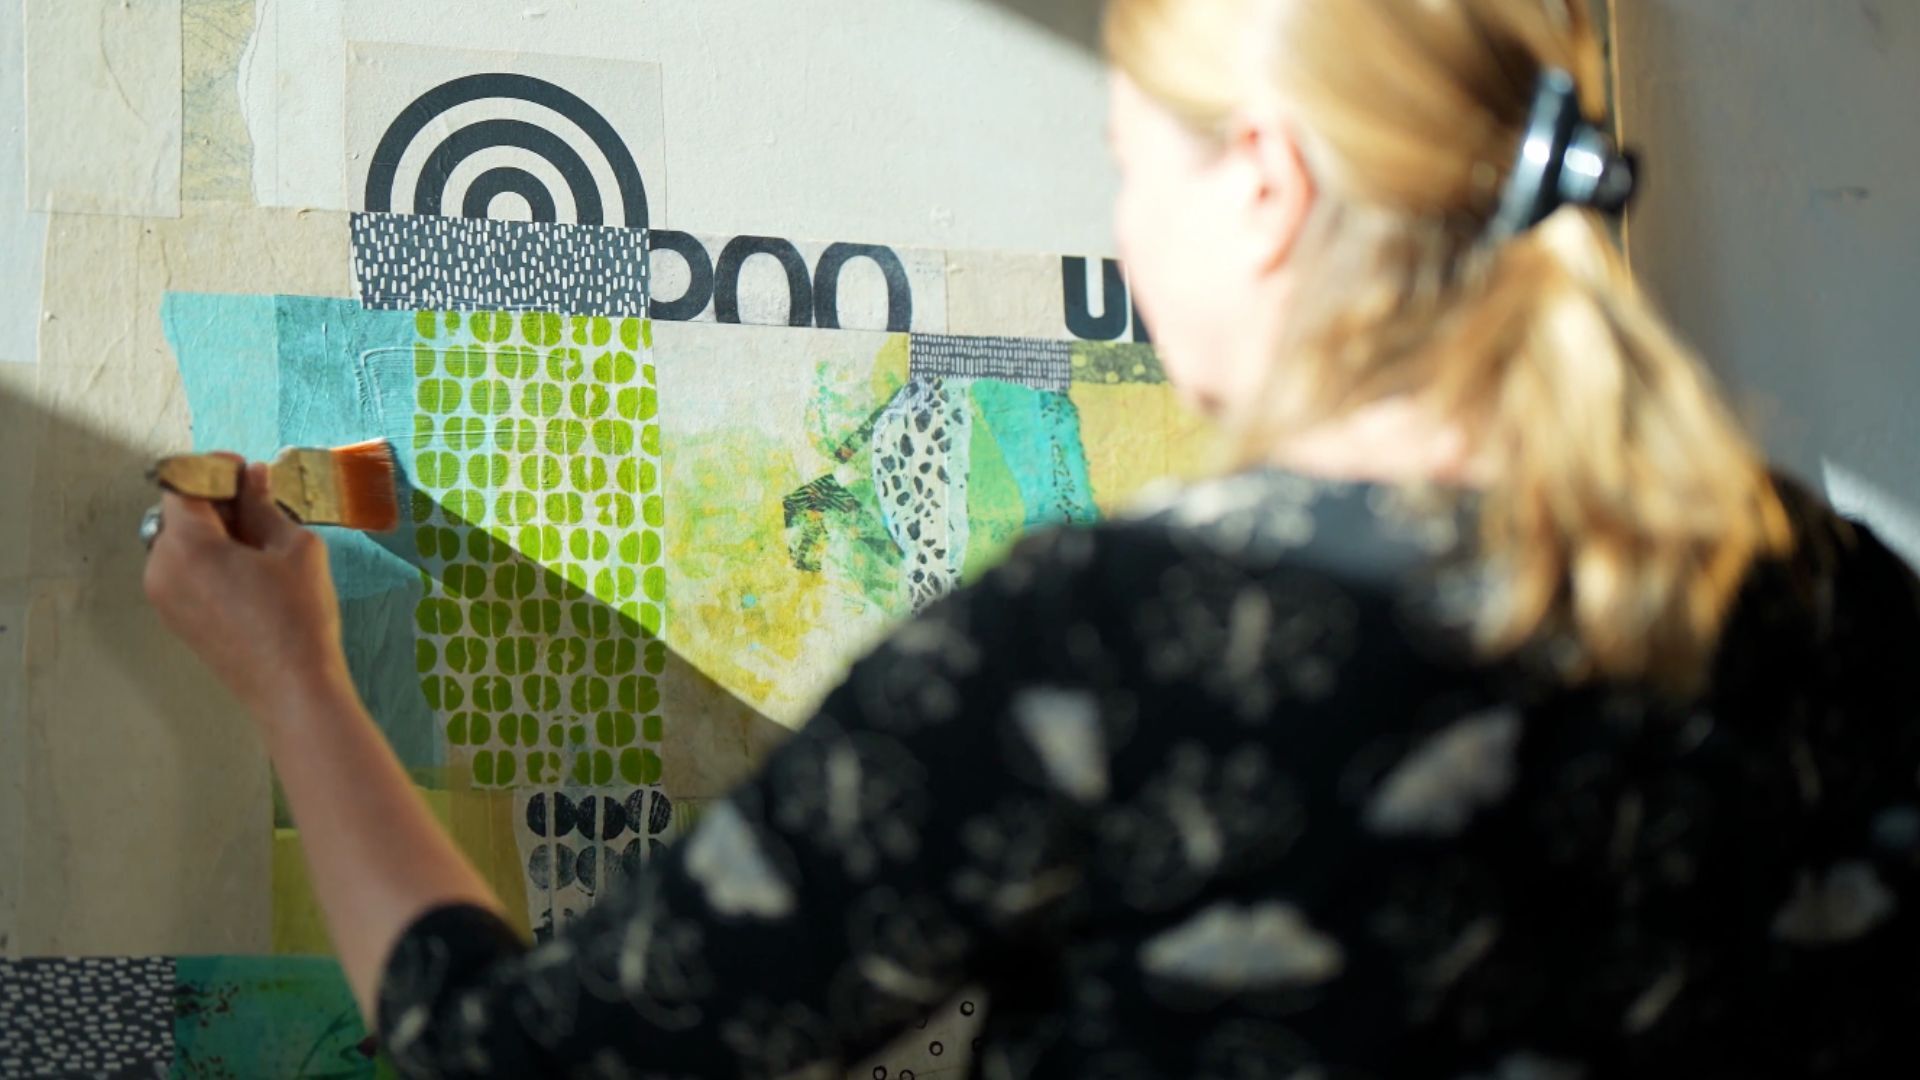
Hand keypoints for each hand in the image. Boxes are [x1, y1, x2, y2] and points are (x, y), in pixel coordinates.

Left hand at [144, 458, 353, 723]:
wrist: (292, 688)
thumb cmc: (299, 615)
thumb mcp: (293, 547)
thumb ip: (264, 504)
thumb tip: (252, 477)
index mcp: (186, 544)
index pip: (184, 483)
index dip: (215, 469)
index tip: (247, 471)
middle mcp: (161, 568)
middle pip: (178, 513)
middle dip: (215, 500)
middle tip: (261, 504)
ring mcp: (163, 597)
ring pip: (180, 542)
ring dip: (213, 531)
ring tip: (260, 542)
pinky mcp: (175, 618)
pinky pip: (183, 571)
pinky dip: (209, 559)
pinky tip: (249, 572)